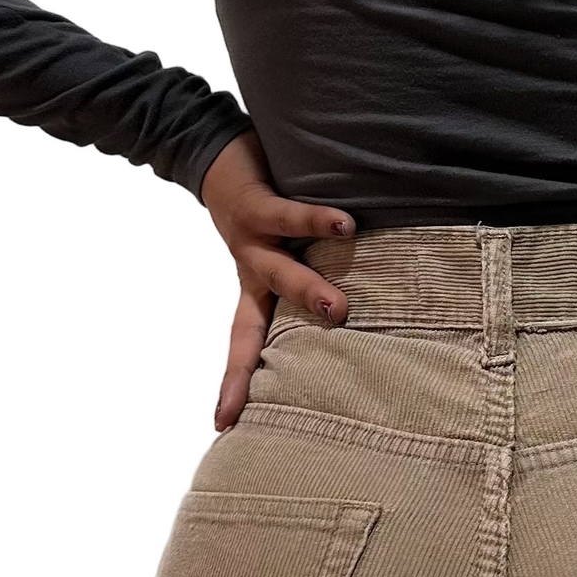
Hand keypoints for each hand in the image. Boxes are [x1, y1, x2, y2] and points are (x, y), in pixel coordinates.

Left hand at [200, 131, 354, 431]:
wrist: (214, 152)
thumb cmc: (260, 202)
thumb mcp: (279, 247)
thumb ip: (308, 271)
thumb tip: (362, 304)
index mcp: (254, 286)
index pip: (245, 343)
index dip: (236, 382)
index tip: (224, 424)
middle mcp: (250, 269)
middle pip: (261, 320)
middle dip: (277, 355)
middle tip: (305, 392)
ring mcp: (250, 238)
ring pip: (278, 271)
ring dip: (307, 290)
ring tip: (338, 310)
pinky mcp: (256, 203)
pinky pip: (290, 214)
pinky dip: (317, 221)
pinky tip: (345, 225)